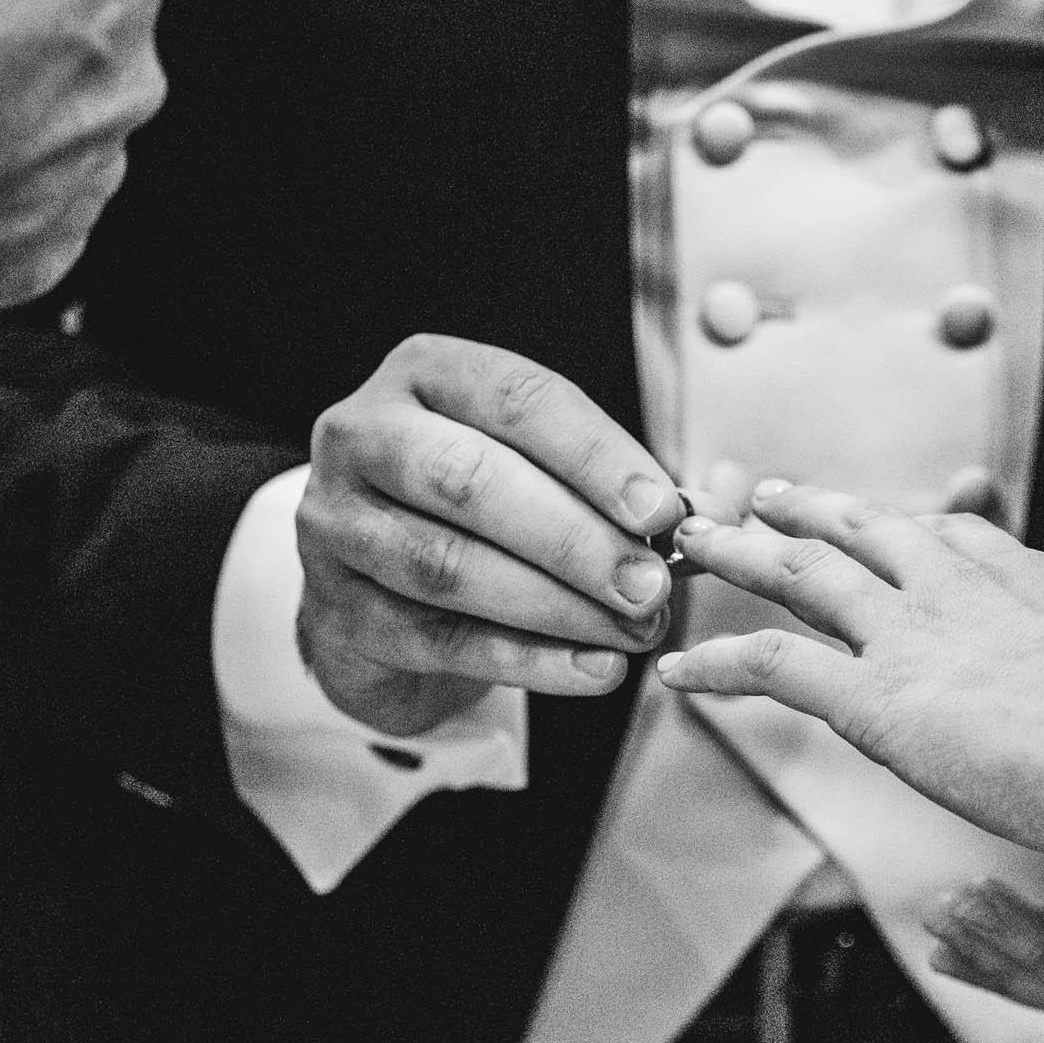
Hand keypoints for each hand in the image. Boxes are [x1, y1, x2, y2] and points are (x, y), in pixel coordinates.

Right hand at [296, 334, 695, 735]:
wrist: (377, 590)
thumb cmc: (477, 513)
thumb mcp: (538, 472)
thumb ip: (614, 488)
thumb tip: (707, 517)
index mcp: (424, 374)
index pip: (516, 398)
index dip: (596, 456)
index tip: (664, 511)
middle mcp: (363, 437)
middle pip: (469, 481)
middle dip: (574, 537)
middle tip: (651, 584)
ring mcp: (337, 525)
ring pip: (448, 565)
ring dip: (557, 604)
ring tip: (634, 630)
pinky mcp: (336, 611)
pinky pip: (441, 640)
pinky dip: (528, 660)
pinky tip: (595, 668)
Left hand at [657, 479, 1043, 858]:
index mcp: (1012, 571)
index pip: (936, 532)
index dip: (888, 526)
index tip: (867, 520)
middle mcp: (948, 582)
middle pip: (854, 531)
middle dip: (802, 512)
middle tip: (763, 497)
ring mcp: (903, 633)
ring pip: (796, 574)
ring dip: (737, 555)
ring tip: (693, 544)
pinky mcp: (870, 696)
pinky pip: (768, 666)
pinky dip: (714, 665)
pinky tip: (677, 673)